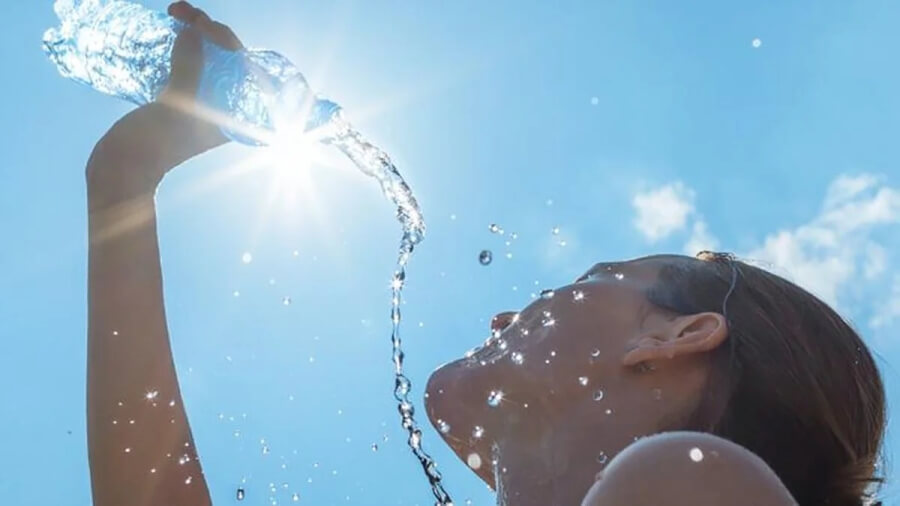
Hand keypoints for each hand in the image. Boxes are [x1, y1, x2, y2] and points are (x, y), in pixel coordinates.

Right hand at [87, 2, 244, 198]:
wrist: (121, 168)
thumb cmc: (153, 145)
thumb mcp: (175, 106)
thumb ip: (190, 69)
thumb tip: (195, 31)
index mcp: (234, 115)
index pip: (245, 68)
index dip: (227, 39)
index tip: (201, 23)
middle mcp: (224, 108)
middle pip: (228, 59)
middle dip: (210, 30)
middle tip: (181, 11)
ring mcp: (201, 102)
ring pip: (208, 58)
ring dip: (195, 32)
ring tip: (175, 12)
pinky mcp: (179, 98)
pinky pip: (188, 63)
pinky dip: (182, 44)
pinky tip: (171, 30)